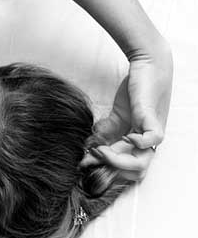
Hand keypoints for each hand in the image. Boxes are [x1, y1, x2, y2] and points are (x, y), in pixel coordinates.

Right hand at [80, 41, 172, 179]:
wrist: (148, 64)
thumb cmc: (135, 89)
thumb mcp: (117, 115)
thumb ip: (106, 132)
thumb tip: (89, 147)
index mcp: (138, 144)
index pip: (124, 168)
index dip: (105, 169)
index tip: (84, 162)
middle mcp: (147, 143)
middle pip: (134, 173)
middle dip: (109, 169)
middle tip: (92, 157)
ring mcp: (151, 133)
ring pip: (141, 164)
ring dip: (118, 161)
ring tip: (101, 150)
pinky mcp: (153, 120)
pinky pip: (151, 141)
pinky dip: (137, 142)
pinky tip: (126, 134)